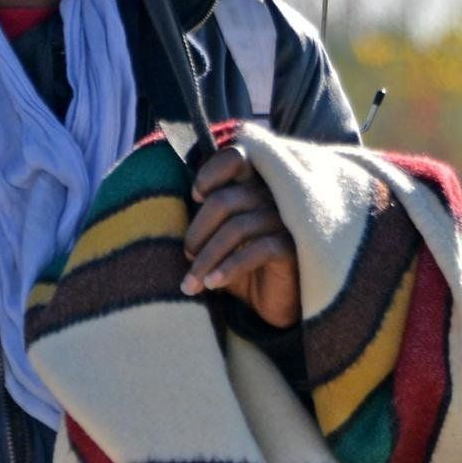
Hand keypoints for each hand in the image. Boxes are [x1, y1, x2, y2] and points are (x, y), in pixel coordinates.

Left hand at [180, 140, 301, 327]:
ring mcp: (286, 220)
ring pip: (238, 228)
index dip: (211, 172)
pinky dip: (230, 267)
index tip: (195, 196)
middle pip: (226, 200)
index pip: (236, 159)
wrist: (273, 304)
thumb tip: (168, 208)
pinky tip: (214, 284)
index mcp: (254, 186)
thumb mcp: (218, 242)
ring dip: (208, 257)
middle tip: (187, 256)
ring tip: (192, 282)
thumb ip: (204, 221)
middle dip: (198, 231)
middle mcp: (273, 197)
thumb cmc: (242, 268)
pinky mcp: (293, 247)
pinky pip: (259, 249)